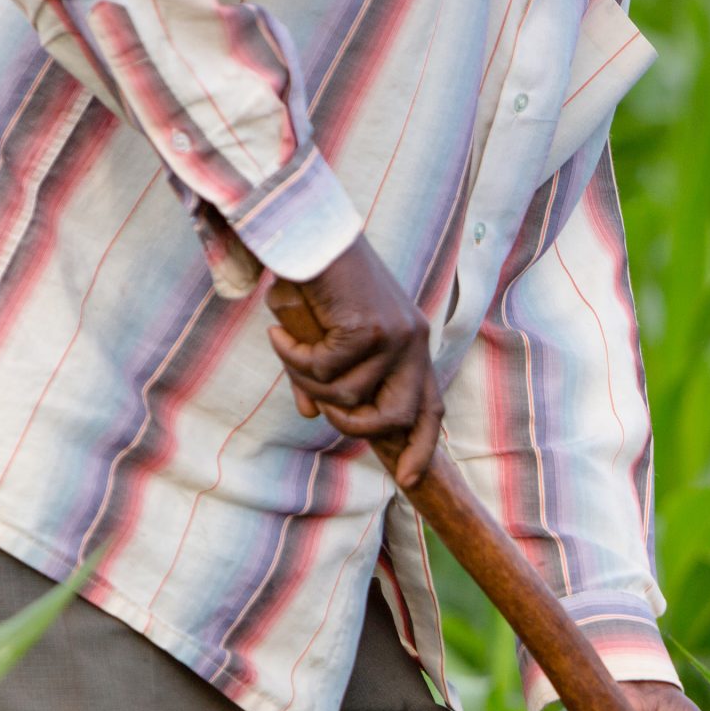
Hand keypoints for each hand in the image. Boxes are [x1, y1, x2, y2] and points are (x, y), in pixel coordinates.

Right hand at [266, 236, 443, 488]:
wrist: (307, 229)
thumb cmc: (315, 281)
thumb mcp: (323, 335)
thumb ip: (320, 375)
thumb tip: (310, 413)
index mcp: (414, 344)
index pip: (430, 408)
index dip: (422, 448)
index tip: (409, 481)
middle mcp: (414, 342)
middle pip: (394, 419)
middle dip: (352, 425)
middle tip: (319, 406)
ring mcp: (395, 336)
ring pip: (347, 397)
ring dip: (307, 380)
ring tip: (288, 347)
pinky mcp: (369, 329)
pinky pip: (324, 372)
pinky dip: (293, 357)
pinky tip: (279, 331)